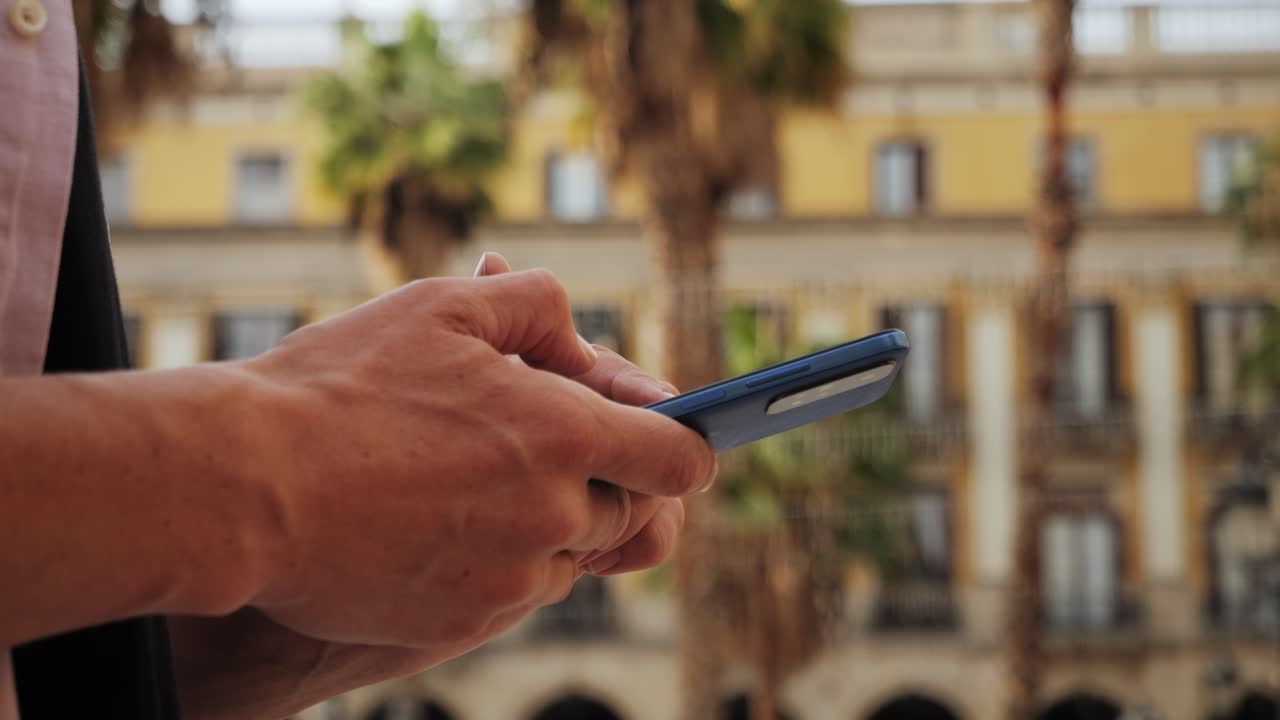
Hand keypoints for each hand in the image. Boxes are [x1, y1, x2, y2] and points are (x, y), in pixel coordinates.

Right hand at [245, 268, 716, 648]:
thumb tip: (585, 340)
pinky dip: (498, 560)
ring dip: (546, 522)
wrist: (242, 484)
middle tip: (535, 444)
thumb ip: (537, 305)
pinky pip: (515, 592)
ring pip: (571, 556)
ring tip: (468, 479)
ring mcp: (511, 577)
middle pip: (628, 511)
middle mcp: (555, 516)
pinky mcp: (466, 619)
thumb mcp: (443, 307)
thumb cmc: (340, 385)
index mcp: (565, 435)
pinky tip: (437, 523)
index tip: (666, 439)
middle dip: (600, 478)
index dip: (684, 446)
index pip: (681, 460)